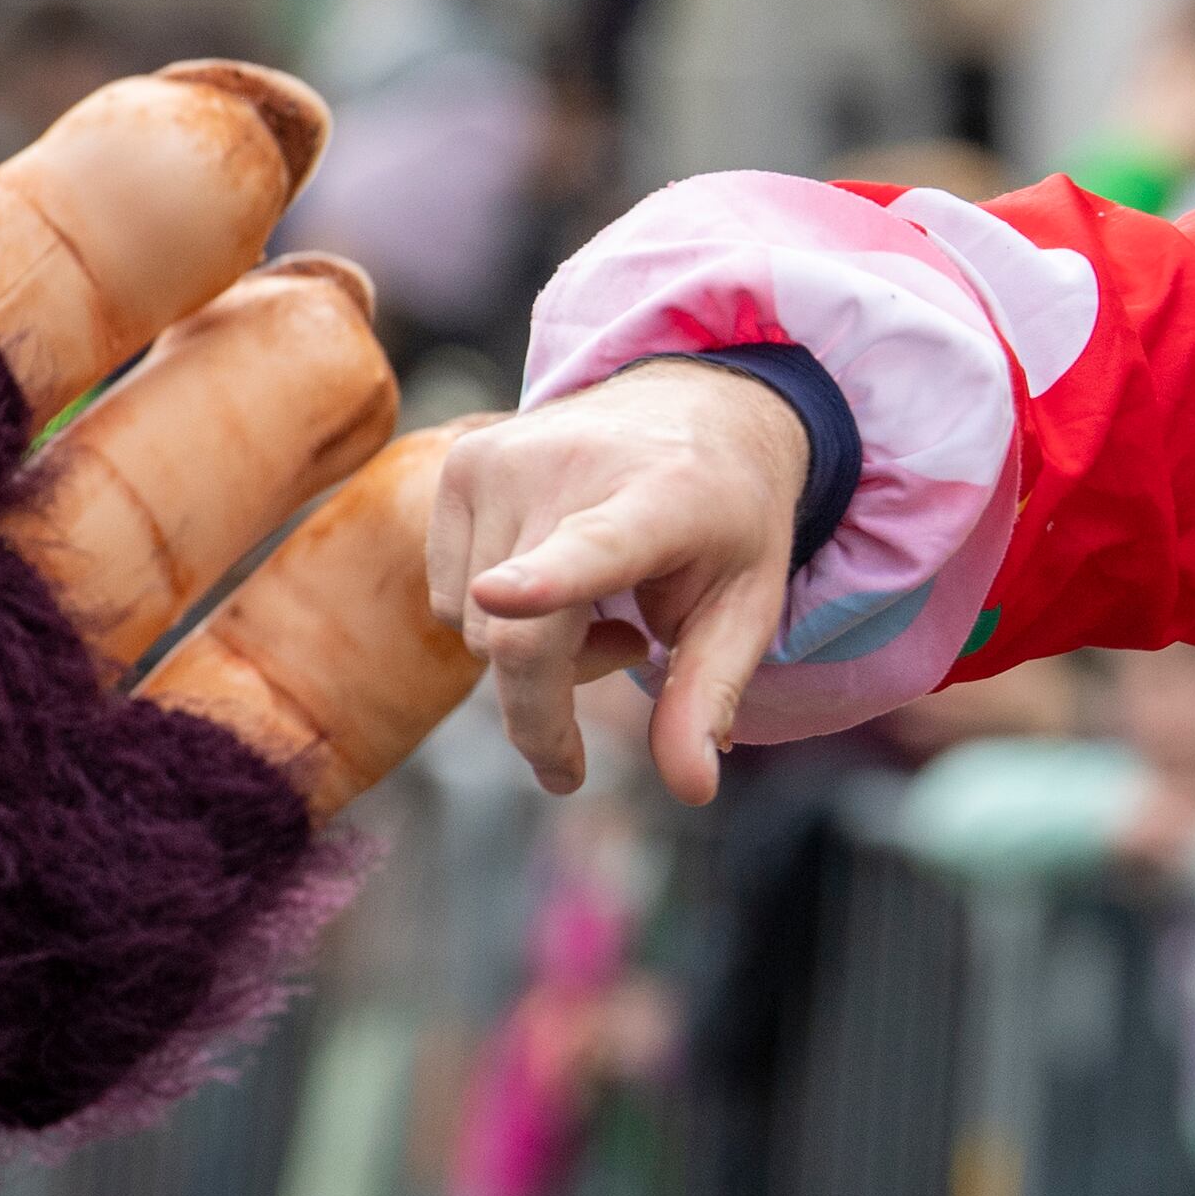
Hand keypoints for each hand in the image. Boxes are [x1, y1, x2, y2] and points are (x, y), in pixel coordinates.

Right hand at [426, 359, 810, 803]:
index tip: (502, 595)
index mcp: (662, 500)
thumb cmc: (728, 522)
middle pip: (514, 638)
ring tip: (611, 606)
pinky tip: (556, 577)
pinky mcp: (459, 463)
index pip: (597, 547)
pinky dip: (498, 616)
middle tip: (622, 676)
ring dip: (532, 653)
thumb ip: (711, 697)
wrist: (697, 405)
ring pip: (473, 626)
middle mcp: (572, 466)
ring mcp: (502, 459)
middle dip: (546, 710)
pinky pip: (447, 596)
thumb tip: (692, 791)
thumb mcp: (747, 608)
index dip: (545, 582)